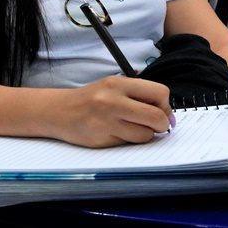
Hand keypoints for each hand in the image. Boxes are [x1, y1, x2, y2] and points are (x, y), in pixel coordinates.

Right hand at [54, 76, 171, 147]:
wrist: (59, 111)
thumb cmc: (92, 100)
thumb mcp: (113, 87)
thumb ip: (139, 96)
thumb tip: (168, 115)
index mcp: (119, 83)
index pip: (159, 93)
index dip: (165, 105)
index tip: (160, 110)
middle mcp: (113, 100)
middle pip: (156, 116)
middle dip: (162, 124)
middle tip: (156, 125)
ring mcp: (107, 120)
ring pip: (145, 134)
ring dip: (145, 135)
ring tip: (133, 128)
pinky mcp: (102, 138)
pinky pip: (129, 143)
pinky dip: (130, 141)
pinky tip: (118, 133)